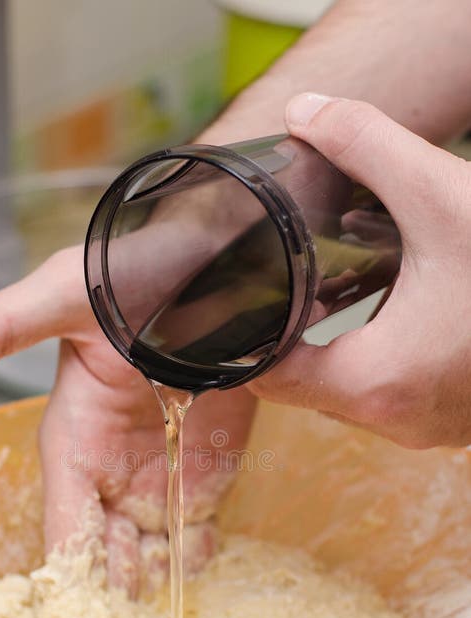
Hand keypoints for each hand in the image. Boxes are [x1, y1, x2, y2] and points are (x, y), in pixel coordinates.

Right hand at [0, 246, 255, 593]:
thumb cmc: (138, 276)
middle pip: (106, 549)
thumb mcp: (67, 295)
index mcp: (72, 440)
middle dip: (117, 583)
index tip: (86, 610)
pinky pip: (196, 529)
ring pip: (151, 549)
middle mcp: (111, 466)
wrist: (216, 264)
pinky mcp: (206, 469)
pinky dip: (198, 551)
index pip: (63, 523)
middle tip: (134, 612)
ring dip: (158, 574)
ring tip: (169, 589)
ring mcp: (158, 473)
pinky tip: (204, 554)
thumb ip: (4, 325)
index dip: (73, 569)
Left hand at [248, 94, 470, 448]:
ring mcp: (426, 429)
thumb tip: (306, 111)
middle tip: (287, 287)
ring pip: (348, 397)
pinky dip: (380, 364)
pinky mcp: (449, 424)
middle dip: (293, 338)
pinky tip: (392, 320)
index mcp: (376, 381)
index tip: (246, 298)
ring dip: (337, 352)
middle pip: (305, 388)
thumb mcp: (443, 196)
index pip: (269, 378)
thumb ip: (368, 146)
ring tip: (335, 300)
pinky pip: (390, 400)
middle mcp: (394, 421)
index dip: (246, 340)